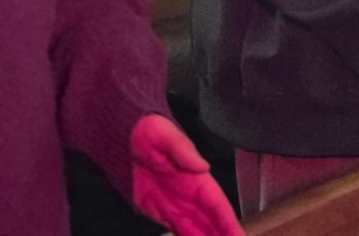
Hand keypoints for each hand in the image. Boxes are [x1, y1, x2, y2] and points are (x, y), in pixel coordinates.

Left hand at [130, 114, 243, 235]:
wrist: (129, 139)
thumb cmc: (152, 133)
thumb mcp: (166, 136)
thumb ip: (183, 150)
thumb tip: (203, 166)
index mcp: (198, 180)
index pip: (218, 206)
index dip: (229, 223)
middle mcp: (192, 197)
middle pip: (212, 224)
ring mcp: (178, 206)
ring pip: (197, 232)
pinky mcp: (163, 213)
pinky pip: (178, 231)